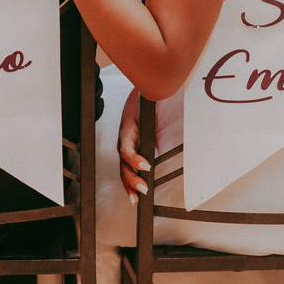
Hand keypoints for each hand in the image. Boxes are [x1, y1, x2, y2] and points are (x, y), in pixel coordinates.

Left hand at [117, 88, 150, 204]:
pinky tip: (143, 166)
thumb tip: (160, 157)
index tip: (136, 198)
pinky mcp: (127, 125)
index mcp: (133, 143)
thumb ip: (157, 144)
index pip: (128, 167)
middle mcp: (126, 140)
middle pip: (123, 167)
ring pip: (124, 159)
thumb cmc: (154, 105)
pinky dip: (135, 157)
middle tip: (138, 198)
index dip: (130, 183)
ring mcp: (125, 133)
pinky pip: (128, 145)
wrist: (151, 85)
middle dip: (130, 184)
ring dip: (132, 175)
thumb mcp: (158, 130)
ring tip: (142, 186)